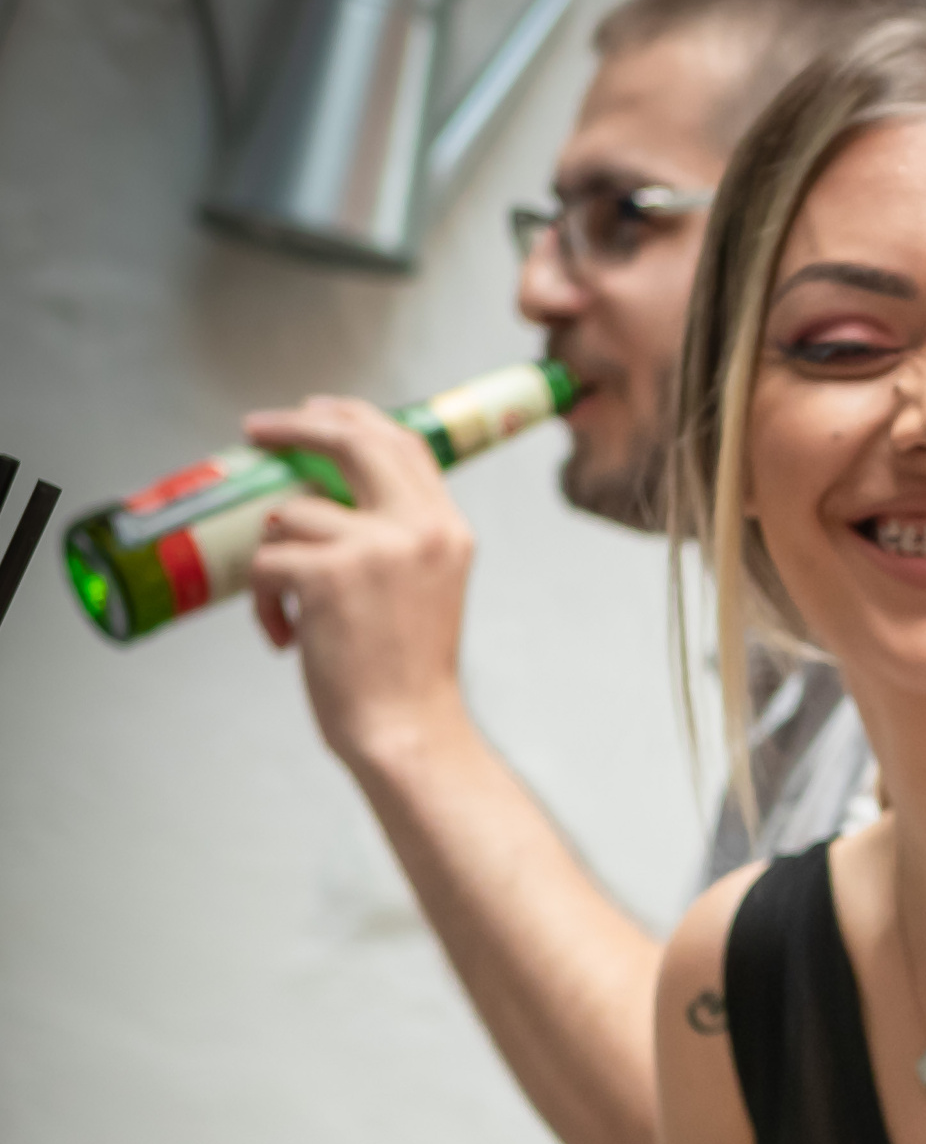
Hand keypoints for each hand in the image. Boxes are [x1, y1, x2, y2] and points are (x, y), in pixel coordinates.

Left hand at [240, 397, 474, 771]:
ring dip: (276, 560)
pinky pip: (268, 563)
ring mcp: (376, 547)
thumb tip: (323, 500)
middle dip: (297, 426)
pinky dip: (265, 604)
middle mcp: (420, 529)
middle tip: (259, 430)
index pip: (404, 444)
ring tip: (291, 610)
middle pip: (352, 441)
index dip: (353, 417)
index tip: (314, 412)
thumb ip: (396, 538)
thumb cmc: (406, 675)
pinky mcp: (328, 574)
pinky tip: (286, 638)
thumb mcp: (424, 588)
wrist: (408, 731)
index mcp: (447, 531)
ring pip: (291, 515)